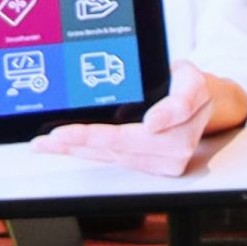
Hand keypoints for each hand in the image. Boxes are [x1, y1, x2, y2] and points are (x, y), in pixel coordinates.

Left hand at [35, 67, 224, 174]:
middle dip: (88, 141)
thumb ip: (182, 99)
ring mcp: (160, 162)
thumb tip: (155, 123)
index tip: (142, 125)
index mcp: (186, 123)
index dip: (131, 130)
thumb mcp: (193, 80)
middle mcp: (175, 149)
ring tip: (47, 143)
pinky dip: (81, 153)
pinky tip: (58, 148)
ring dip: (77, 149)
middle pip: (125, 146)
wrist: (198, 106)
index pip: (153, 127)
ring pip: (112, 155)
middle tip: (58, 135)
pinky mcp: (144, 165)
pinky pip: (109, 159)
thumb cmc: (189, 88)